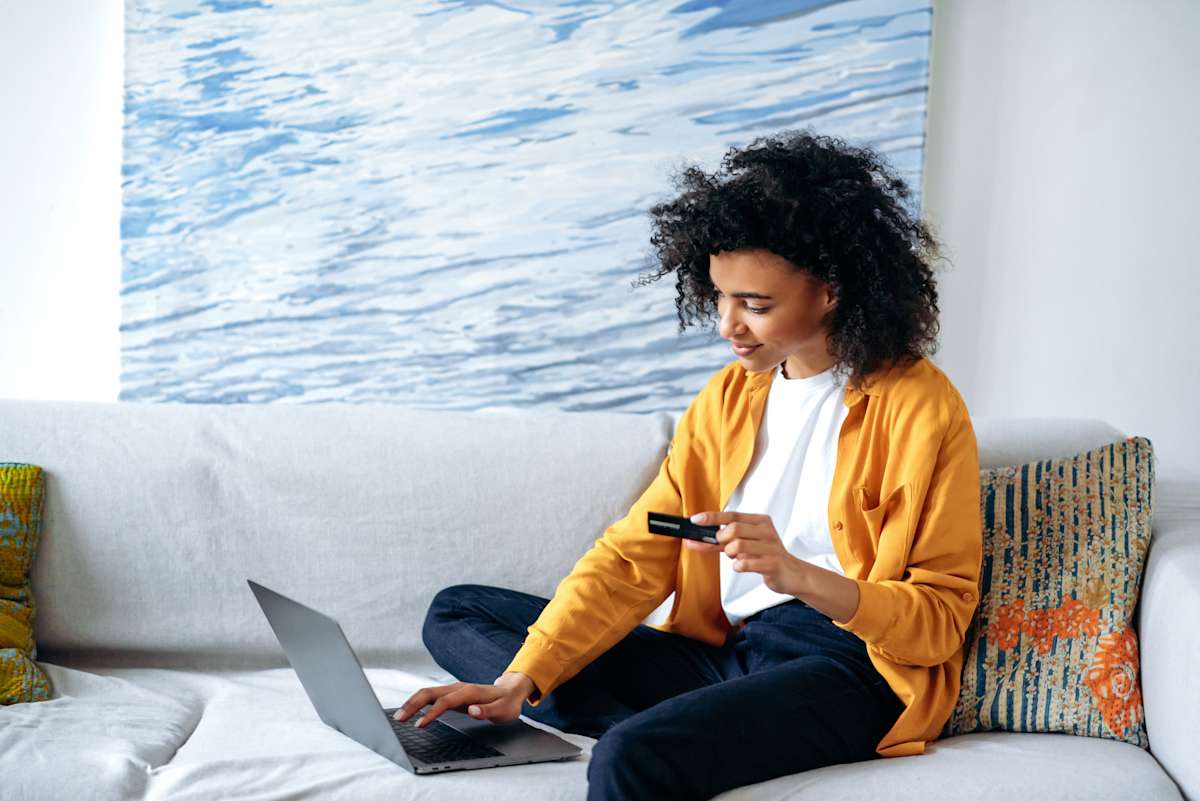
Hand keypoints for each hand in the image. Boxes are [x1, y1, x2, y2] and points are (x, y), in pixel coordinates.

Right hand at [393, 673, 533, 727]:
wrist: (510, 691)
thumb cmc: (506, 703)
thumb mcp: (503, 711)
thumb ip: (488, 711)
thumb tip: (472, 711)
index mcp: (469, 692)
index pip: (445, 701)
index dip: (431, 713)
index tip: (419, 725)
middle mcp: (458, 688)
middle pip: (430, 693)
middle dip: (412, 704)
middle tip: (398, 718)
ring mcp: (453, 690)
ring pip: (427, 693)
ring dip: (411, 703)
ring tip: (398, 716)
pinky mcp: (451, 694)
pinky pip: (430, 696)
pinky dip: (417, 702)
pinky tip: (409, 711)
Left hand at [684, 511, 807, 595]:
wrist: (792, 574)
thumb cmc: (765, 557)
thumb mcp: (744, 545)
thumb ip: (722, 541)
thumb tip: (695, 539)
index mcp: (760, 521)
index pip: (732, 515)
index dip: (712, 517)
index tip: (695, 520)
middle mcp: (766, 531)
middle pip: (733, 529)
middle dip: (722, 540)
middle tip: (725, 547)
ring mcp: (771, 547)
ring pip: (738, 546)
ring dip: (731, 555)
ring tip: (737, 558)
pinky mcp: (773, 563)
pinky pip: (745, 563)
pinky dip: (738, 566)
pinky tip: (743, 566)